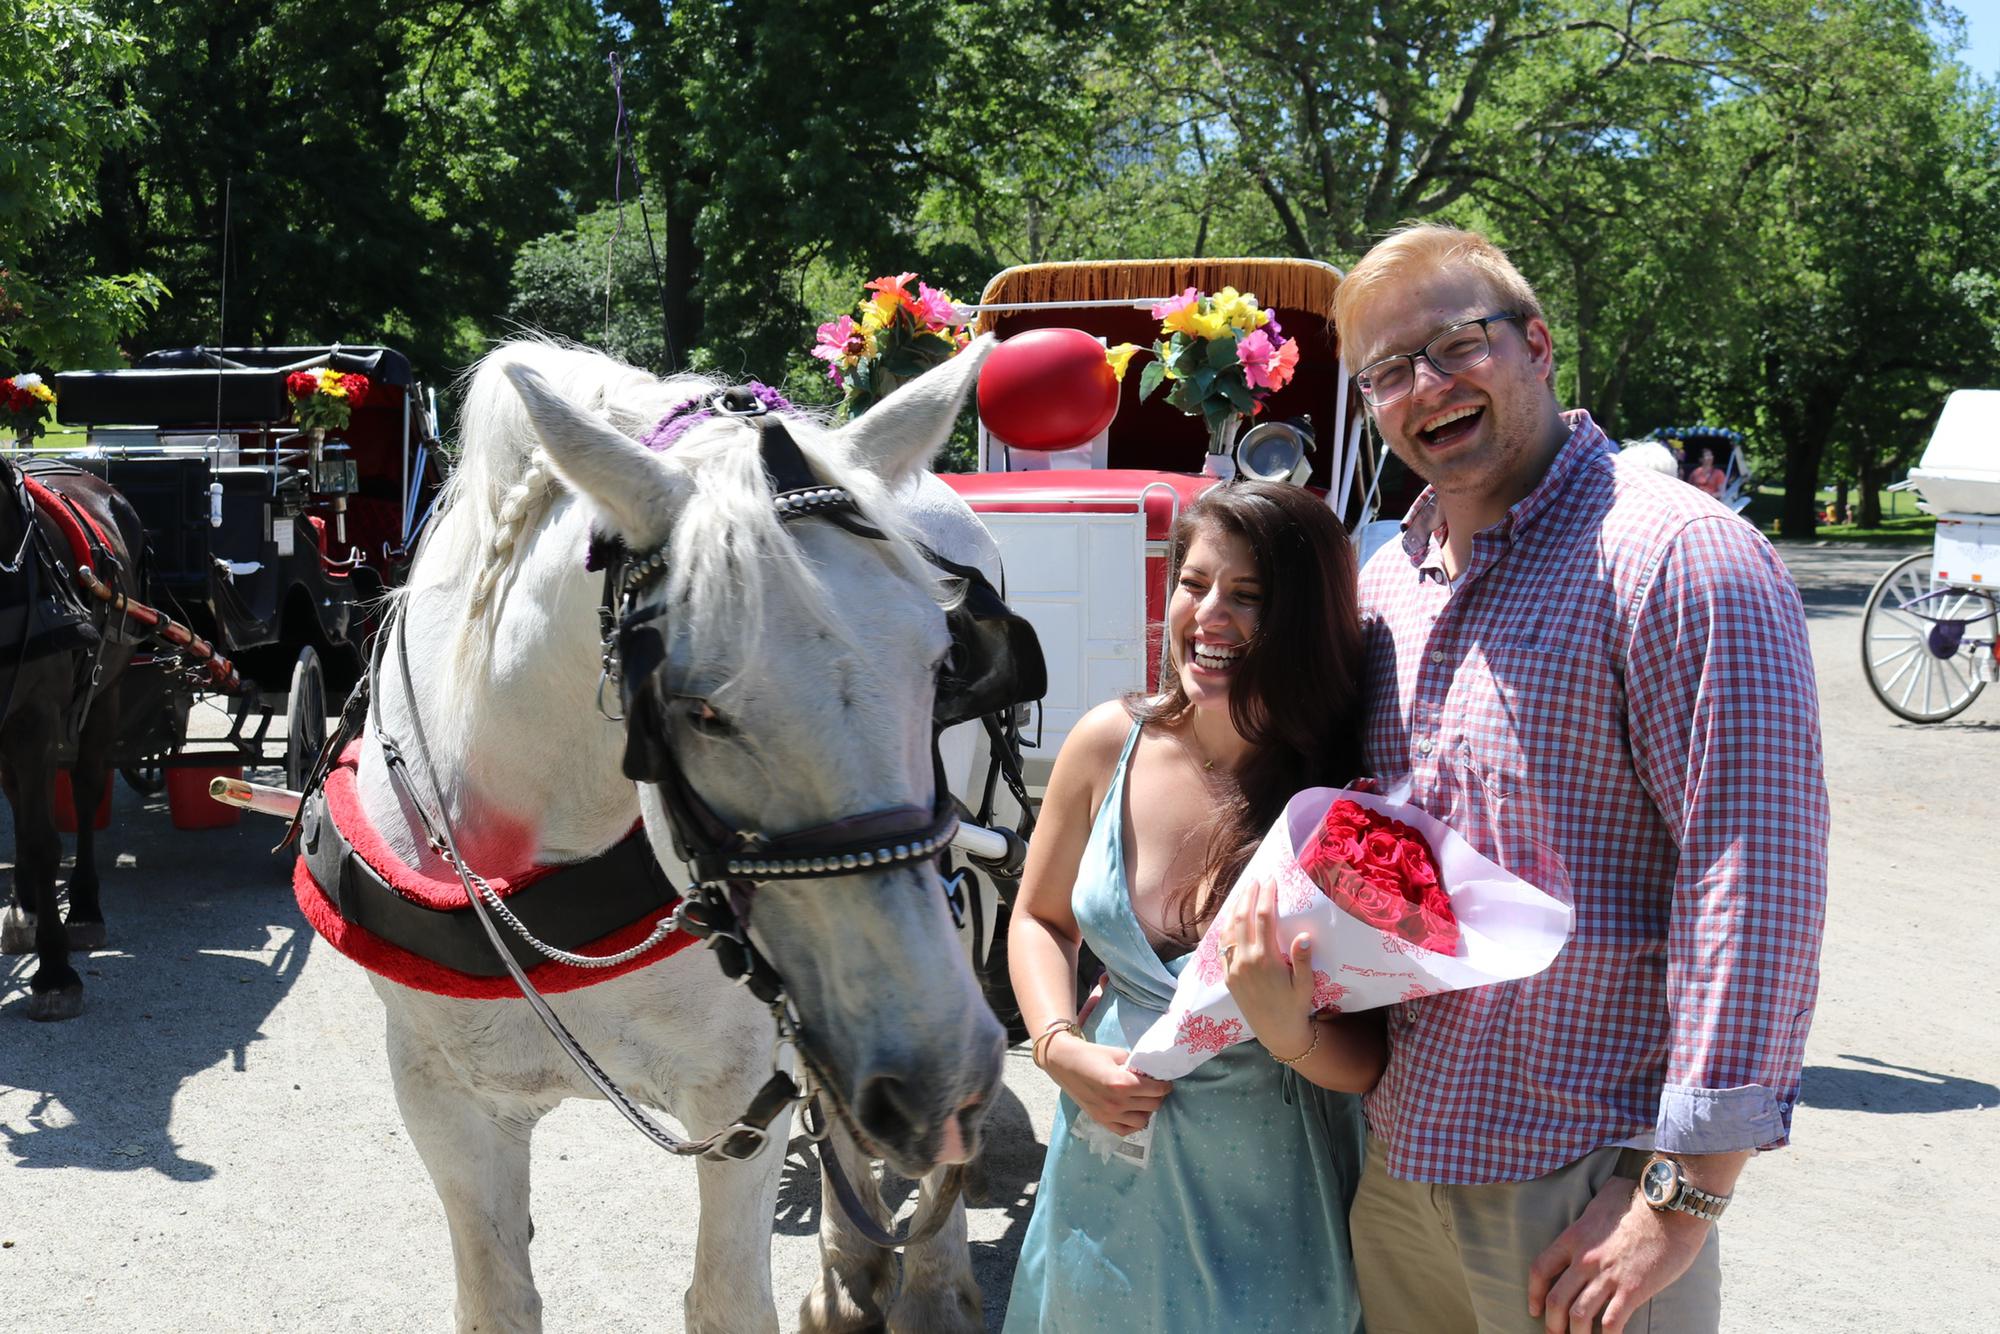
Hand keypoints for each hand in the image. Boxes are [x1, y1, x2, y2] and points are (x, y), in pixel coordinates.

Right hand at [1044, 1037, 1171, 1135]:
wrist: (1063, 1062)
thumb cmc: (1090, 1054)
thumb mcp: (1118, 1054)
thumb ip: (1136, 1066)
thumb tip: (1151, 1074)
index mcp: (1123, 1083)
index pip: (1157, 1090)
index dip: (1165, 1085)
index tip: (1165, 1081)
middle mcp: (1117, 1102)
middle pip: (1153, 1105)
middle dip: (1158, 1096)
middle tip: (1155, 1088)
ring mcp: (1109, 1114)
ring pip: (1143, 1120)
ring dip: (1147, 1110)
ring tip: (1143, 1100)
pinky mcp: (1101, 1120)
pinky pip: (1125, 1130)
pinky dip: (1133, 1123)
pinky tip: (1133, 1112)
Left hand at [1218, 875, 1315, 1059]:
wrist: (1276, 1032)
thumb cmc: (1295, 1007)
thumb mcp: (1305, 985)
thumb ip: (1302, 960)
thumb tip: (1303, 936)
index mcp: (1265, 960)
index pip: (1263, 918)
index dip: (1266, 896)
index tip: (1270, 880)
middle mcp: (1245, 960)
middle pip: (1242, 918)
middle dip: (1248, 896)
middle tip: (1255, 880)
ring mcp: (1233, 967)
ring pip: (1229, 929)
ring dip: (1235, 908)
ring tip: (1242, 892)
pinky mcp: (1227, 975)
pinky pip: (1222, 946)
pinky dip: (1225, 927)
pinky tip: (1230, 918)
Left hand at [1527, 1177, 1710, 1332]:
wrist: (1671, 1208)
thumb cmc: (1641, 1200)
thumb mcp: (1604, 1197)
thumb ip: (1592, 1208)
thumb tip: (1596, 1205)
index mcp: (1574, 1238)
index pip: (1540, 1269)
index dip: (1533, 1294)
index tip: (1535, 1309)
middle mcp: (1585, 1259)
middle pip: (1555, 1300)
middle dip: (1552, 1324)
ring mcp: (1607, 1276)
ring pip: (1578, 1316)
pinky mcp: (1632, 1290)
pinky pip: (1611, 1323)